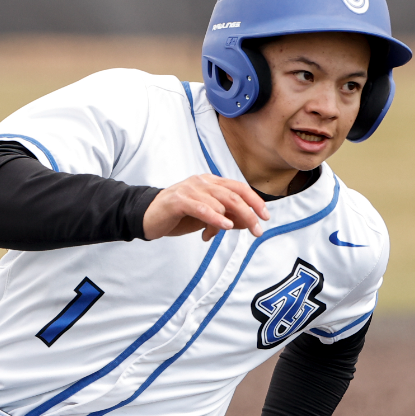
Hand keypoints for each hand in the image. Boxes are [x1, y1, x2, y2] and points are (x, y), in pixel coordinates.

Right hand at [141, 175, 269, 240]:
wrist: (148, 217)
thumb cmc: (178, 216)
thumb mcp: (207, 218)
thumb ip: (227, 217)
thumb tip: (248, 222)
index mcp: (211, 182)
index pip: (239, 188)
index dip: (255, 201)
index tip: (265, 217)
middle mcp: (202, 182)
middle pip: (234, 196)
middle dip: (249, 213)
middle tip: (258, 231)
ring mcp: (190, 189)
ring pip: (221, 203)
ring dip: (228, 222)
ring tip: (220, 234)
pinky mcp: (179, 200)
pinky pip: (203, 208)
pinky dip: (216, 218)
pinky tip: (224, 227)